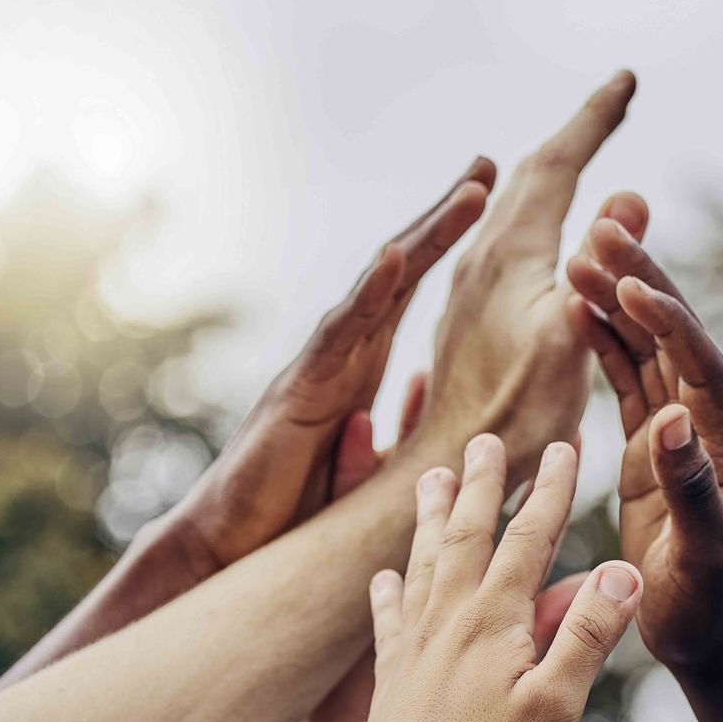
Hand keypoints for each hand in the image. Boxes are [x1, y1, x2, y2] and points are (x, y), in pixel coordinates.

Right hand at [134, 157, 496, 589]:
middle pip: (399, 274)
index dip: (450, 250)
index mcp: (361, 371)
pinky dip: (367, 295)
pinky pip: (339, 336)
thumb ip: (404, 438)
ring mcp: (319, 368)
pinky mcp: (299, 393)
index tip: (492, 203)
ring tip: (472, 194)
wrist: (230, 553)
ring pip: (377, 291)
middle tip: (487, 168)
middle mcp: (342, 357)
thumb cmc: (294, 521)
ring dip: (425, 238)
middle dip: (443, 219)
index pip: (413, 297)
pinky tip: (397, 258)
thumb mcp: (371, 475)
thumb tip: (443, 413)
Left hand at [293, 388, 589, 721]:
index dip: (552, 489)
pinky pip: (390, 617)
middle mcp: (448, 618)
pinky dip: (390, 589)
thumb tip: (622, 569)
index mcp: (493, 619)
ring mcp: (414, 645)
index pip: (530, 538)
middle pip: (467, 533)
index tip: (566, 444)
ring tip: (431, 477)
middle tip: (485, 438)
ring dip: (432, 516)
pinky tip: (385, 576)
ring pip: (423, 561)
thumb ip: (588, 634)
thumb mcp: (557, 707)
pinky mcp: (392, 677)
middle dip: (483, 484)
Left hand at [411, 72, 637, 474]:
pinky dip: (533, 212)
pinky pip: (504, 239)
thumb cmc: (514, 415)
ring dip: (549, 171)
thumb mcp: (569, 337)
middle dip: (576, 134)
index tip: (627, 79)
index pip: (556, 163)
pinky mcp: (467, 316)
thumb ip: (598, 267)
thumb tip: (629, 198)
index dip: (594, 119)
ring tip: (578, 150)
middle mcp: (481, 258)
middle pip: (530, 175)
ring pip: (511, 206)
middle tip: (613, 101)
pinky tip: (535, 232)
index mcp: (509, 252)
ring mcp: (469, 287)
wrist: (451, 466)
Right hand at [564, 217, 722, 672]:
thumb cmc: (711, 609)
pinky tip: (574, 311)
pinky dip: (603, 344)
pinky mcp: (648, 454)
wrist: (711, 640)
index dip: (669, 322)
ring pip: (646, 352)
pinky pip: (625, 384)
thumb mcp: (706, 557)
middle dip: (642, 281)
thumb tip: (673, 420)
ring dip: (617, 302)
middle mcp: (702, 431)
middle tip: (602, 227)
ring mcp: (675, 438)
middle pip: (674, 338)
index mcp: (722, 450)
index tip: (631, 284)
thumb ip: (692, 490)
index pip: (698, 368)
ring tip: (578, 253)